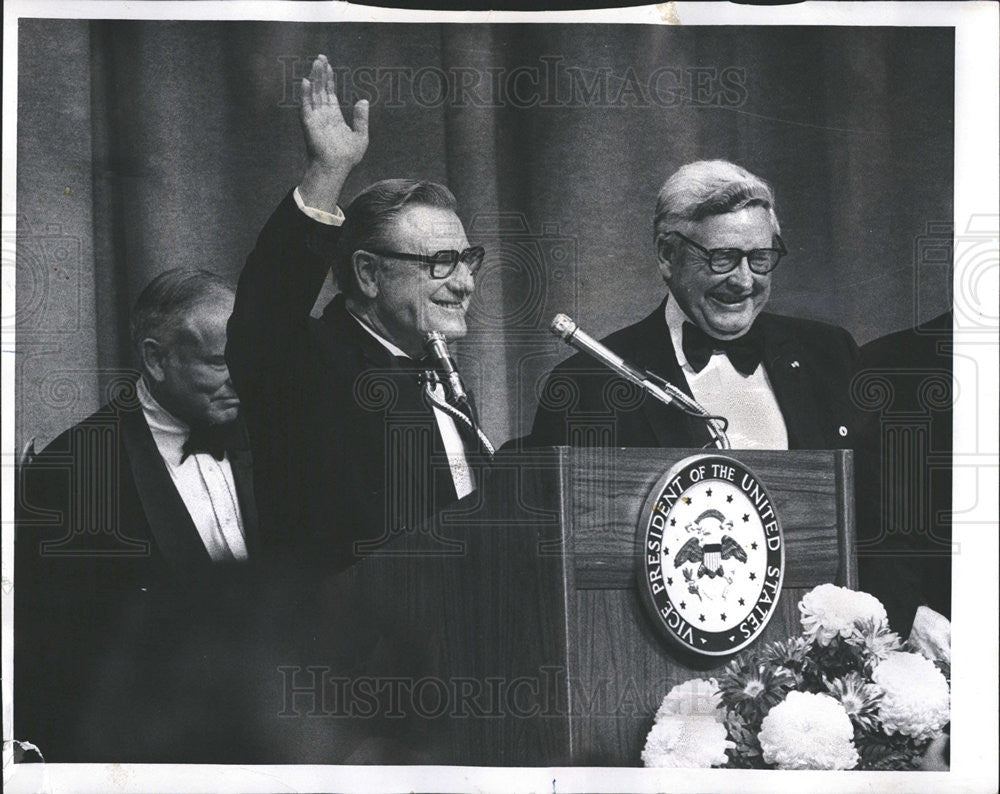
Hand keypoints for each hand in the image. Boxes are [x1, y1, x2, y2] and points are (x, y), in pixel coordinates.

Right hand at [301, 54, 368, 169]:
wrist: (337, 168)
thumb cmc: (348, 157)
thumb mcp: (361, 136)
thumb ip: (362, 118)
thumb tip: (364, 100)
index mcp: (334, 116)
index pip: (329, 93)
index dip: (329, 79)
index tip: (328, 65)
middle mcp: (323, 115)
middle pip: (320, 89)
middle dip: (321, 73)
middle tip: (321, 57)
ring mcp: (315, 118)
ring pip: (314, 93)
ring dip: (315, 78)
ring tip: (317, 63)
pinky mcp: (309, 123)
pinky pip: (306, 105)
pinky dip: (305, 94)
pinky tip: (307, 81)